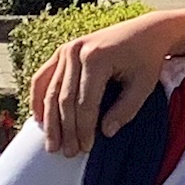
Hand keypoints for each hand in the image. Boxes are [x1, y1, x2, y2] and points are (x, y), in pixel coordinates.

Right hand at [29, 15, 184, 152]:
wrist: (145, 32)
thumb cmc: (146, 60)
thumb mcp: (144, 85)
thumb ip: (126, 110)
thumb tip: (105, 133)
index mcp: (96, 58)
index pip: (84, 102)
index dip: (84, 128)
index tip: (86, 148)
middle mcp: (76, 51)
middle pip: (64, 99)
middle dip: (65, 129)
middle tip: (67, 153)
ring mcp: (66, 49)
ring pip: (50, 91)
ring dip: (49, 120)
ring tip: (51, 144)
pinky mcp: (62, 51)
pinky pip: (43, 77)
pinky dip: (39, 98)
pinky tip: (38, 119)